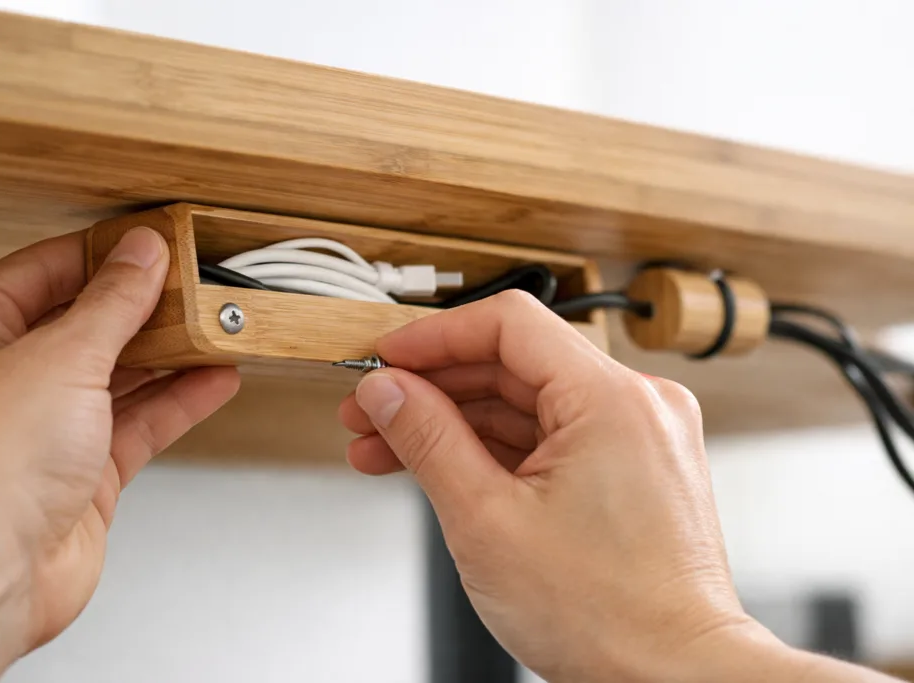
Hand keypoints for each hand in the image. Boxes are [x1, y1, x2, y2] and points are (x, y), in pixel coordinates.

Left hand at [0, 228, 239, 681]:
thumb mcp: (59, 356)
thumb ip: (112, 303)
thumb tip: (142, 256)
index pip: (44, 271)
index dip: (103, 255)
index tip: (153, 245)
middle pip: (84, 325)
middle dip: (143, 308)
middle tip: (194, 287)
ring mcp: (39, 430)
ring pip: (116, 377)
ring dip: (169, 355)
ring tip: (216, 329)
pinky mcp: (77, 475)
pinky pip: (136, 424)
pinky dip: (177, 402)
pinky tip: (213, 381)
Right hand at [338, 291, 891, 681]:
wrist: (672, 679)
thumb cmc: (609, 617)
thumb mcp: (487, 521)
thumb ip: (428, 441)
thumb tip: (387, 392)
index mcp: (611, 400)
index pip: (508, 324)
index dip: (434, 336)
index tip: (386, 358)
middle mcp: (637, 405)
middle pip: (512, 364)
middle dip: (432, 388)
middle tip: (371, 413)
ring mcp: (637, 437)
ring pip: (526, 404)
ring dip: (455, 422)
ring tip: (388, 449)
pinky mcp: (630, 468)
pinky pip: (550, 437)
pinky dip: (495, 449)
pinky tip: (442, 466)